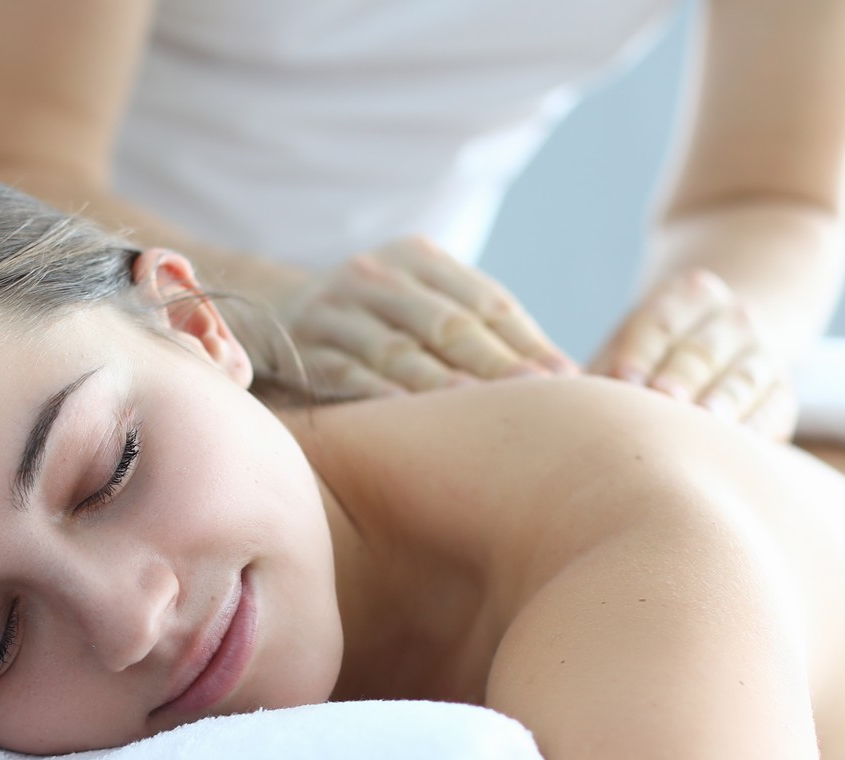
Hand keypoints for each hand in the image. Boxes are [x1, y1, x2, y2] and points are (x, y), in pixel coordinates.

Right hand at [279, 236, 574, 397]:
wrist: (276, 310)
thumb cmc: (374, 318)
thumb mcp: (418, 299)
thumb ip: (473, 324)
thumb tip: (557, 374)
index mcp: (420, 258)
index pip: (485, 301)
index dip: (527, 340)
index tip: (567, 377)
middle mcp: (379, 275)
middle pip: (449, 325)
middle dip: (498, 363)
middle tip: (540, 396)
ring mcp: (339, 310)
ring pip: (400, 351)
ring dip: (443, 384)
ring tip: (482, 412)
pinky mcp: (307, 347)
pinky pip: (347, 373)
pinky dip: (378, 395)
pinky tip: (406, 416)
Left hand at [589, 269, 797, 441]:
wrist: (726, 339)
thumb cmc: (651, 357)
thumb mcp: (630, 345)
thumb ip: (605, 370)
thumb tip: (562, 403)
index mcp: (686, 296)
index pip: (658, 321)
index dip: (638, 351)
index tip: (620, 381)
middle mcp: (730, 318)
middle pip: (700, 350)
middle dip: (680, 378)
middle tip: (661, 405)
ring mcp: (762, 353)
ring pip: (742, 377)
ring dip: (722, 402)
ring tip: (704, 425)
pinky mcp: (781, 393)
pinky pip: (771, 409)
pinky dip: (755, 427)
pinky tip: (737, 450)